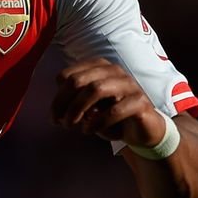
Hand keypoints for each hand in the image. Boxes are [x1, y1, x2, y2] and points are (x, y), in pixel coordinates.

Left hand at [51, 58, 167, 146]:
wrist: (143, 129)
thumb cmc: (111, 116)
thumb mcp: (89, 108)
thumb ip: (73, 103)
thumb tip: (57, 110)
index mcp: (98, 67)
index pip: (67, 75)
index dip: (57, 97)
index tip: (55, 115)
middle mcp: (114, 71)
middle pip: (78, 80)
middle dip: (63, 103)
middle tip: (59, 122)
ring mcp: (129, 84)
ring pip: (96, 89)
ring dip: (78, 109)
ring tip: (71, 125)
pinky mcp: (140, 102)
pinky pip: (114, 110)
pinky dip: (97, 122)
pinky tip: (89, 130)